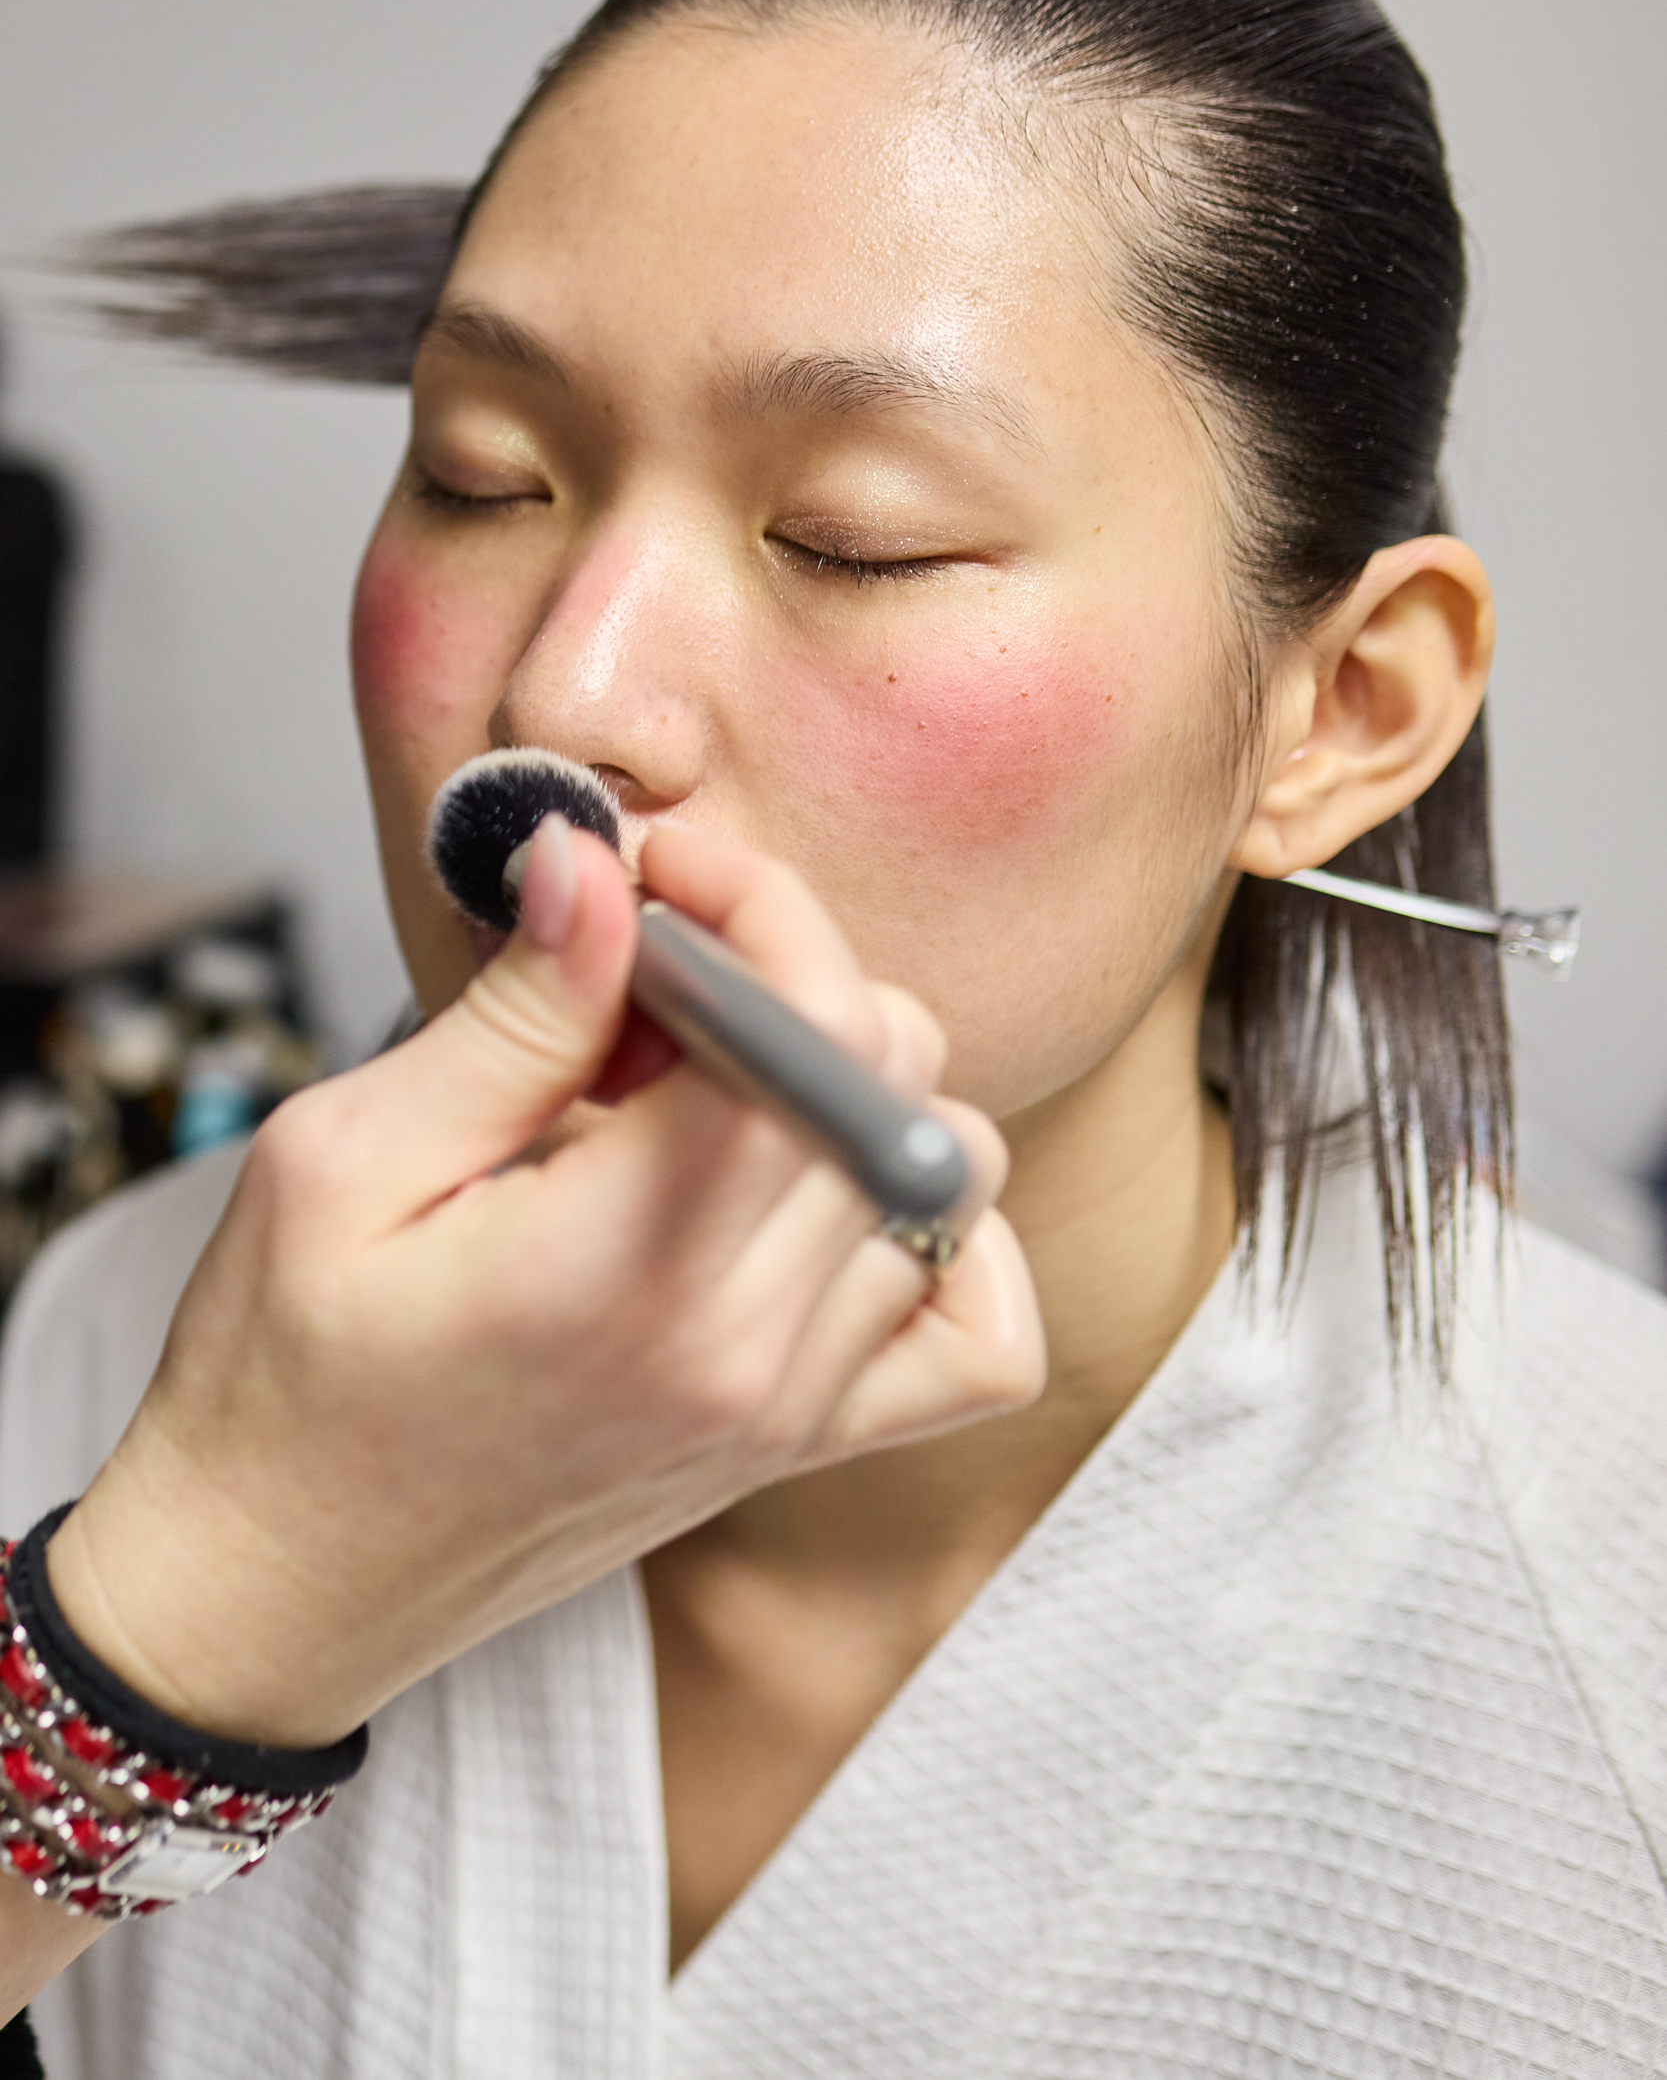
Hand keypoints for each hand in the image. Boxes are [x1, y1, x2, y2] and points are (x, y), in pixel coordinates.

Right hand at [46, 818, 1042, 1749]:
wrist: (274, 1587)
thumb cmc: (278, 1375)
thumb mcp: (343, 1156)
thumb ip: (515, 1014)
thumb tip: (602, 862)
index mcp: (626, 1264)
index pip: (809, 1025)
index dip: (751, 904)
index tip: (660, 873)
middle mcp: (746, 1345)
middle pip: (891, 1072)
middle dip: (789, 967)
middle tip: (657, 973)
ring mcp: (790, 1407)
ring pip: (951, 1173)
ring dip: (858, 1084)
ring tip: (716, 1089)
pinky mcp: (799, 1445)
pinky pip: (980, 1339)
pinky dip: (944, 1245)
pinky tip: (828, 1202)